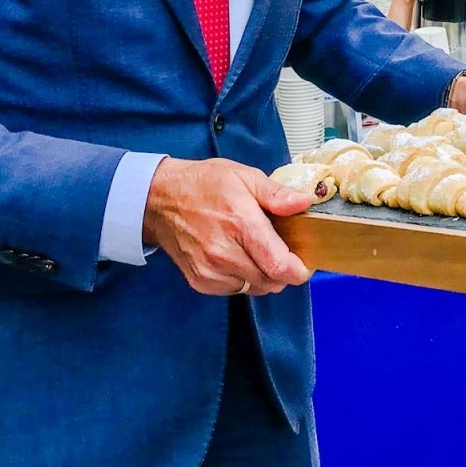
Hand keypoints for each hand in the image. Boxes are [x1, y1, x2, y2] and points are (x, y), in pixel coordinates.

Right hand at [142, 157, 313, 296]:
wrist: (160, 200)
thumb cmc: (203, 185)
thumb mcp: (244, 176)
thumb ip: (277, 194)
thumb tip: (304, 202)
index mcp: (240, 224)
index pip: (279, 265)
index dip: (298, 270)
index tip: (304, 263)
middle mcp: (224, 253)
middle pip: (271, 281)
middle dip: (283, 270)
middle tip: (280, 249)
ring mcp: (210, 270)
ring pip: (255, 288)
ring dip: (263, 275)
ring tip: (256, 250)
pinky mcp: (200, 281)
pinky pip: (235, 290)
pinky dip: (243, 278)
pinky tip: (238, 257)